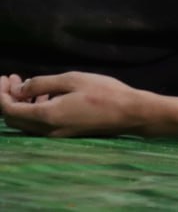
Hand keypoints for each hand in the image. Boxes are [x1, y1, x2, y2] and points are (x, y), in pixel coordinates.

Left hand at [0, 72, 144, 136]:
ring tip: (26, 84)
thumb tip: (19, 88)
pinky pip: (38, 124)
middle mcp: (46, 130)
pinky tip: (45, 96)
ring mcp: (56, 134)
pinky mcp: (65, 133)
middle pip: (13, 119)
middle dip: (7, 98)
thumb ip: (42, 84)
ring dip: (20, 104)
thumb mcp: (72, 80)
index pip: (8, 109)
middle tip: (12, 79)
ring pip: (25, 123)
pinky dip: (33, 110)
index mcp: (46, 116)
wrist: (129, 113)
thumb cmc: (104, 93)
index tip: (4, 77)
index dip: (1, 94)